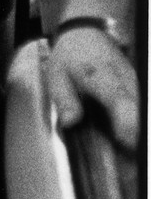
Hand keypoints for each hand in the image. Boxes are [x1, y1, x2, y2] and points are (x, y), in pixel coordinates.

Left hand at [46, 27, 140, 150]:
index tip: (129, 141)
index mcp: (103, 78)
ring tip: (135, 161)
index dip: (128, 122)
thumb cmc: (70, 57)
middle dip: (139, 137)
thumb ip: (65, 100)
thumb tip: (71, 122)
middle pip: (141, 112)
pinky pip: (142, 110)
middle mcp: (127, 82)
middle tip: (135, 164)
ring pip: (144, 112)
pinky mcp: (140, 90)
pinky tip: (135, 146)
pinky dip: (138, 127)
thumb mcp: (56, 75)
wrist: (88, 33)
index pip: (121, 102)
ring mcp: (137, 86)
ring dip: (140, 135)